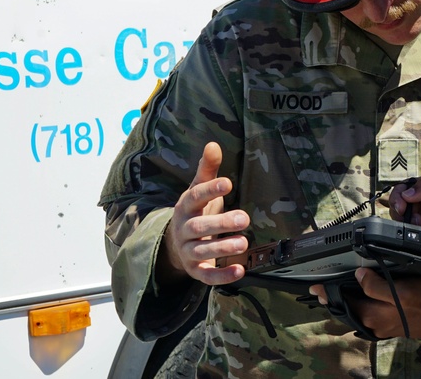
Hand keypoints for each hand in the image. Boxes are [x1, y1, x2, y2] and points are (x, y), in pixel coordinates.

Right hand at [157, 142, 249, 285]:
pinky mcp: (195, 270)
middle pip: (199, 227)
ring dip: (222, 248)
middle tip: (244, 218)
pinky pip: (206, 275)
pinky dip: (221, 275)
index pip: (195, 197)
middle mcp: (184, 229)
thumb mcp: (199, 189)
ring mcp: (188, 251)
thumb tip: (213, 144)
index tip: (228, 183)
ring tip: (243, 243)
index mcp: (186, 206)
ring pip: (202, 251)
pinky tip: (239, 271)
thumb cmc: (196, 211)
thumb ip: (207, 169)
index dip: (210, 190)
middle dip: (221, 223)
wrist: (176, 243)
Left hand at [310, 268, 420, 338]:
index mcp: (372, 314)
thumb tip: (358, 276)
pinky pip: (370, 315)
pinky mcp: (393, 325)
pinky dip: (362, 306)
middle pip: (348, 309)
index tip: (315, 286)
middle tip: (322, 287)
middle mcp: (374, 323)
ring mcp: (383, 326)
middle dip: (335, 298)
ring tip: (339, 290)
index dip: (328, 292)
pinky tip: (364, 297)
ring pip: (359, 312)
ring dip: (349, 301)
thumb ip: (376, 285)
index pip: (343, 301)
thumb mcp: (402, 288)